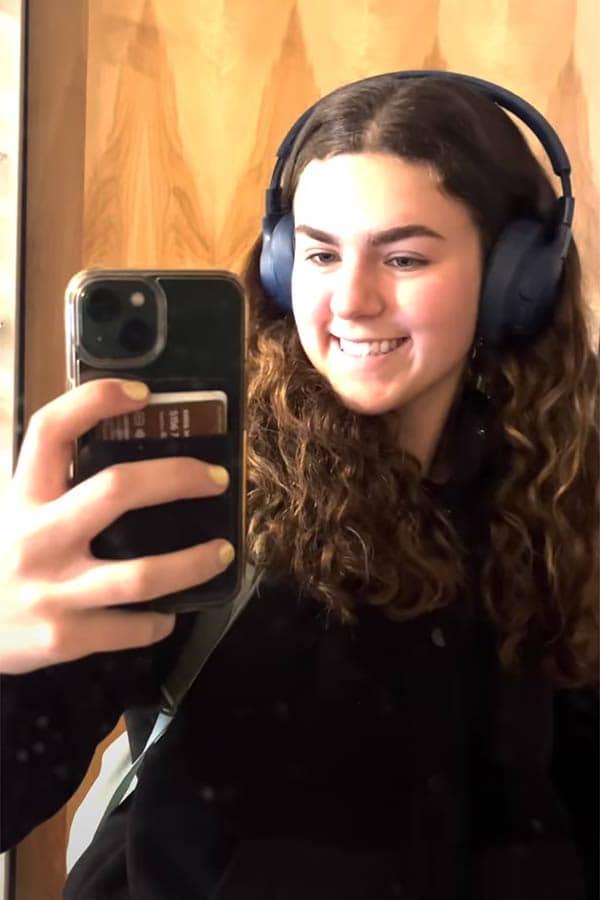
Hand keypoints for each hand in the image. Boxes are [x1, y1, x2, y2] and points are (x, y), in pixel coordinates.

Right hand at [0, 379, 234, 673]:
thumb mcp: (13, 514)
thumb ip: (54, 487)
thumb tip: (128, 452)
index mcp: (22, 498)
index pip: (51, 431)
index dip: (96, 401)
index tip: (142, 393)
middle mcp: (36, 538)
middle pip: (116, 489)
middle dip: (177, 478)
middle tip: (215, 478)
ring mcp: (53, 591)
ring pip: (141, 575)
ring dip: (193, 563)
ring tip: (223, 552)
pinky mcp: (66, 638)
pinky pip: (132, 628)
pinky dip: (159, 621)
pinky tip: (169, 612)